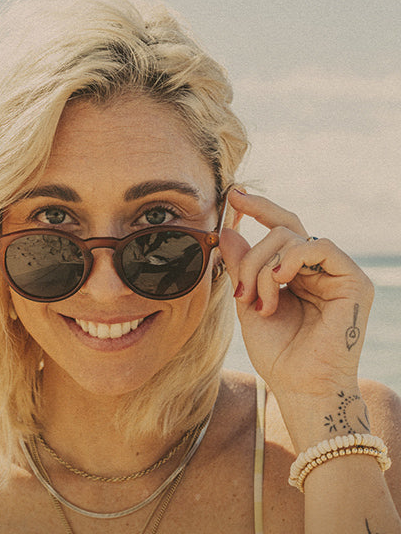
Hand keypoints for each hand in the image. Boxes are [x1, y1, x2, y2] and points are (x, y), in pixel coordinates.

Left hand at [219, 189, 374, 400]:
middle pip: (282, 230)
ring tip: (259, 302)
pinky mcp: (353, 281)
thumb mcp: (249, 303)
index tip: (234, 194)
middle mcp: (318, 268)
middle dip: (251, 255)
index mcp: (297, 273)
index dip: (258, 209)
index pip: (280, 229)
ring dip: (264, 267)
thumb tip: (229, 231)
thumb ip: (241, 267)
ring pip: (291, 238)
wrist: (300, 387)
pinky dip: (291, 259)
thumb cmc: (277, 352)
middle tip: (241, 291)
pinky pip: (318, 246)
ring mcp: (337, 272)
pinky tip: (281, 281)